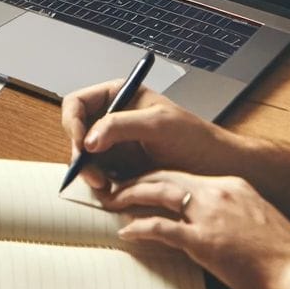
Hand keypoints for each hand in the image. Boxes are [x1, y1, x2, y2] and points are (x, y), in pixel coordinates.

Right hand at [59, 81, 237, 191]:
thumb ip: (121, 125)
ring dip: (88, 173)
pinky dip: (99, 185)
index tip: (81, 143)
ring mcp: (114, 146)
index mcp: (119, 97)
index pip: (78, 103)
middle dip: (79, 154)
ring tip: (104, 185)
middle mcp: (112, 120)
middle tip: (92, 173)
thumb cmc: (196, 139)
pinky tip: (113, 191)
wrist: (216, 170)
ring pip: (83, 158)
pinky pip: (97, 176)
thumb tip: (89, 140)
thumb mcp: (159, 124)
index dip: (72, 121)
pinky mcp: (120, 170)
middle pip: (75, 133)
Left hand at [105, 169, 289, 288]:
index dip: (156, 177)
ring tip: (110, 204)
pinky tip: (127, 232)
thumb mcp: (255, 222)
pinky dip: (139, 228)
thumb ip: (231, 216)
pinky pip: (161, 228)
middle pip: (165, 176)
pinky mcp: (204, 240)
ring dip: (129, 197)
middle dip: (135, 180)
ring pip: (158, 194)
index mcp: (232, 186)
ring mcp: (210, 215)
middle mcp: (219, 192)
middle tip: (113, 188)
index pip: (184, 174)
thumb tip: (211, 226)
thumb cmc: (282, 257)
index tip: (139, 182)